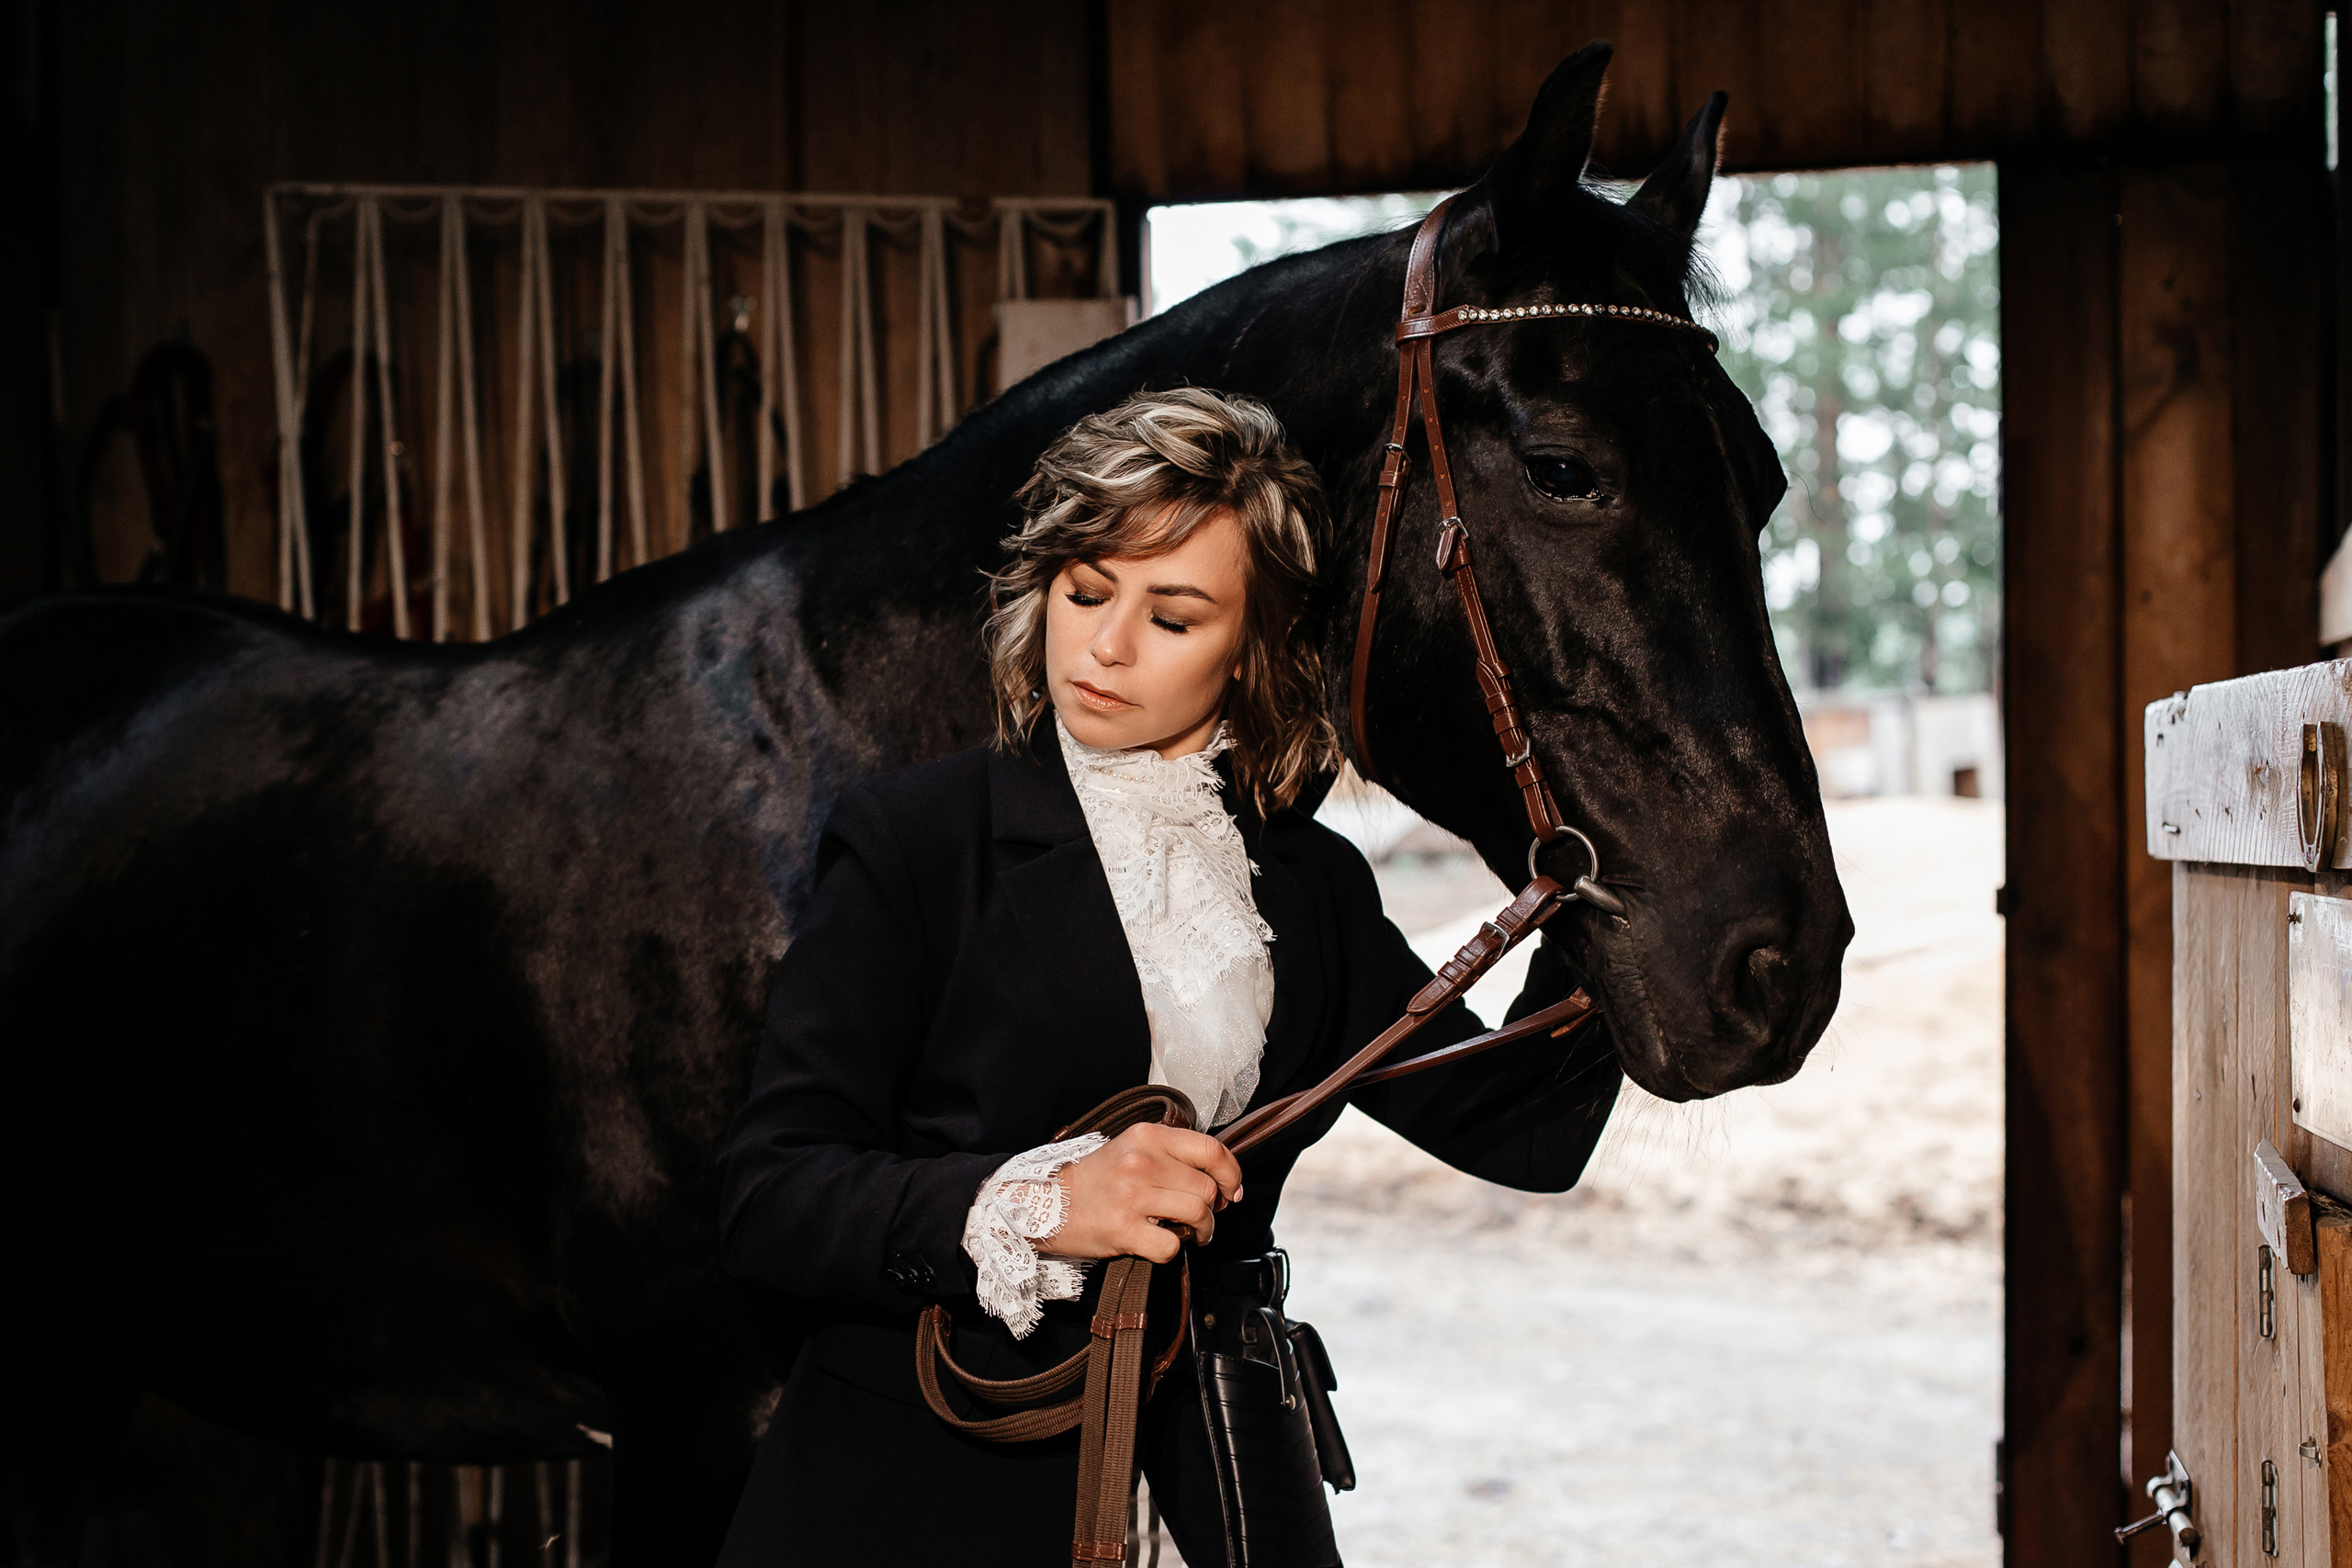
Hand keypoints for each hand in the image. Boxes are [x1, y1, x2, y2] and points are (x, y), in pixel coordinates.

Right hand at [1049, 1123, 1243, 1263]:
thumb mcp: (1132, 1148)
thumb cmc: (1095, 1180)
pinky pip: (1170, 1245)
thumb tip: (1217, 1178)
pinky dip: (1172, 1250)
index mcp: (1148, 1137)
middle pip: (1206, 1188)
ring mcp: (1132, 1196)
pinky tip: (1159, 1243)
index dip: (1230, 1174)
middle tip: (1202, 1217)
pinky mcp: (1123, 1229)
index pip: (1211, 1150)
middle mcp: (1142, 1162)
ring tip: (1189, 1233)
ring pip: (1196, 1214)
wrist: (1046, 1203)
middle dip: (1214, 1209)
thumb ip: (1171, 1155)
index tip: (1230, 1191)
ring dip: (1201, 1231)